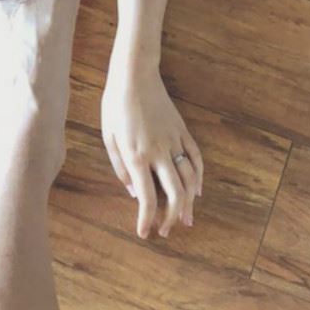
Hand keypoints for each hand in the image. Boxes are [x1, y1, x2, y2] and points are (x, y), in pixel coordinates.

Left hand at [101, 61, 203, 238]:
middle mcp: (159, 152)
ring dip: (189, 203)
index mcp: (137, 156)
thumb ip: (121, 169)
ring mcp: (174, 141)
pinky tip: (198, 191)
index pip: (148, 198)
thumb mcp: (109, 139)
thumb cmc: (115, 107)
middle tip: (165, 231)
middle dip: (171, 217)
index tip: (144, 233)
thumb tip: (134, 193)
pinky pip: (196, 158)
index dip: (147, 220)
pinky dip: (199, 177)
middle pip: (174, 194)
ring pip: (190, 179)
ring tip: (186, 220)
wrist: (134, 76)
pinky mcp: (182, 131)